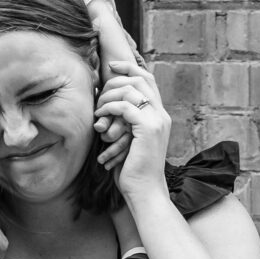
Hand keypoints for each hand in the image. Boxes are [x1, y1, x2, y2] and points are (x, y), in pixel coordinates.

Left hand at [92, 60, 169, 200]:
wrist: (145, 191)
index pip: (148, 80)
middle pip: (140, 79)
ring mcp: (157, 121)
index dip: (129, 68)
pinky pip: (125, 106)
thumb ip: (124, 121)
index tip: (111, 67)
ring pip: (131, 90)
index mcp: (159, 115)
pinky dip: (109, 108)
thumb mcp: (128, 140)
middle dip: (116, 79)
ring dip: (109, 96)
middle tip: (99, 91)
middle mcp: (161, 114)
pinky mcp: (147, 129)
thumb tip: (105, 102)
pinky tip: (100, 118)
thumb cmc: (133, 170)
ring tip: (98, 110)